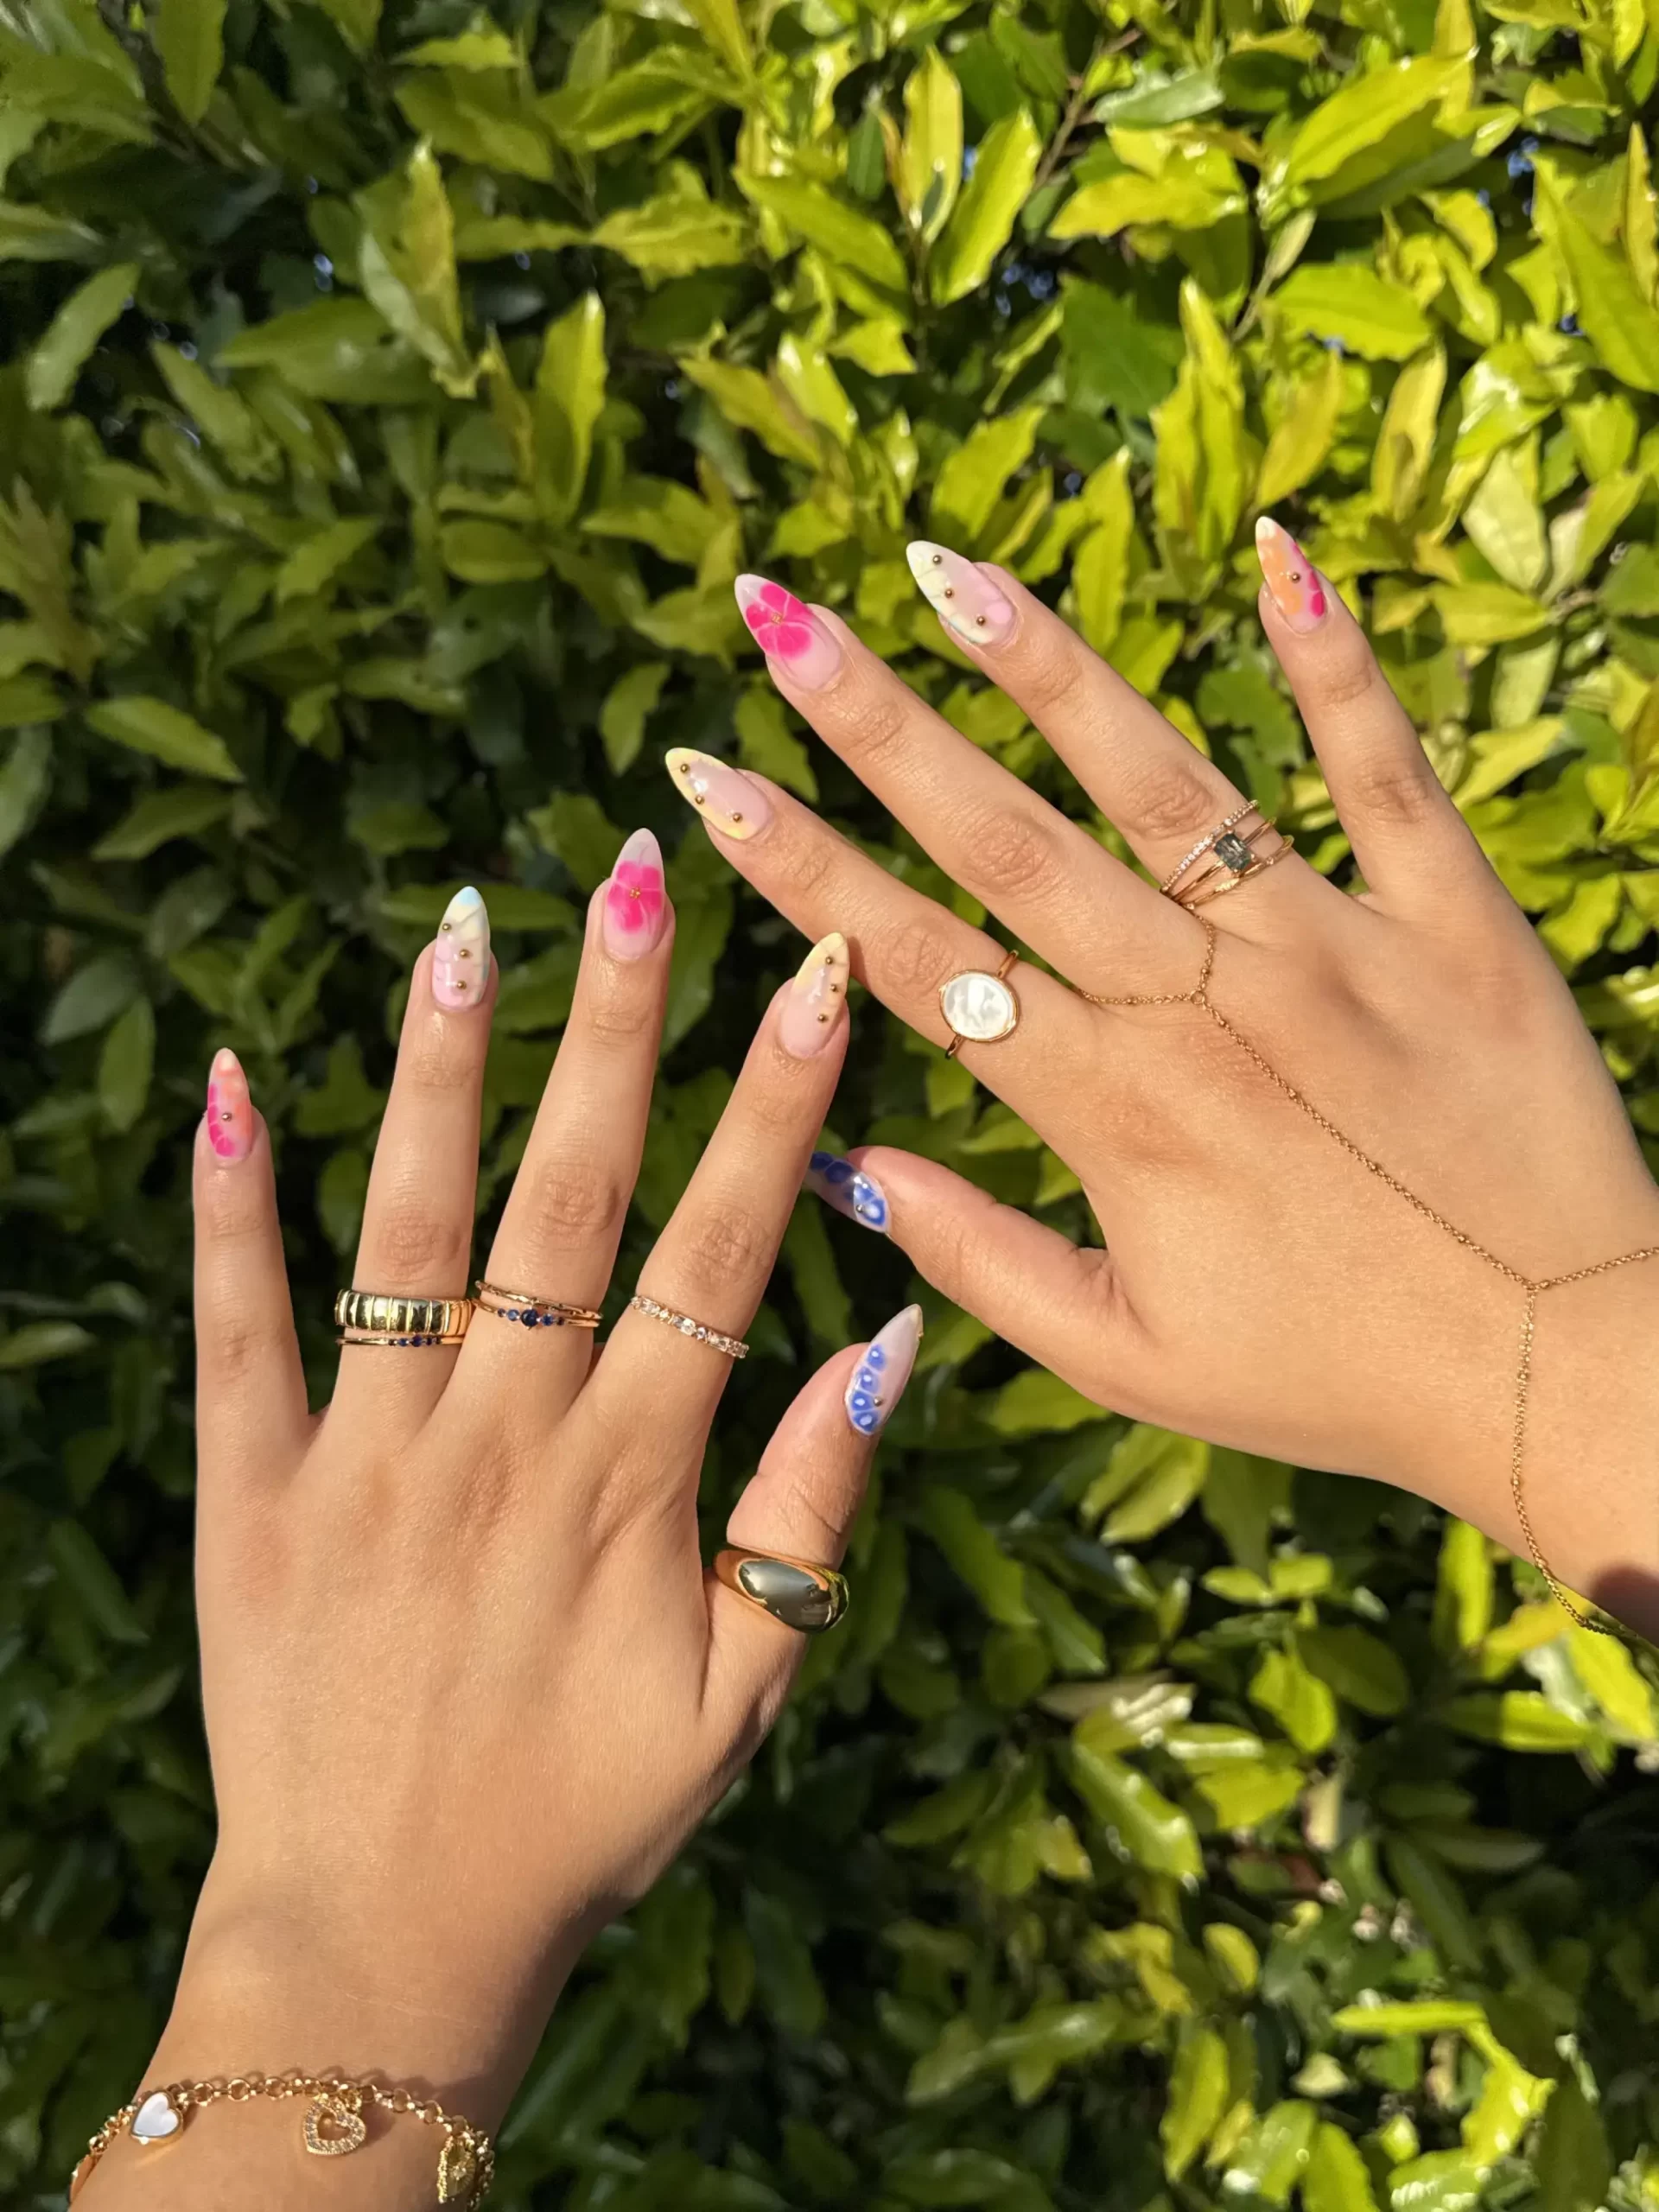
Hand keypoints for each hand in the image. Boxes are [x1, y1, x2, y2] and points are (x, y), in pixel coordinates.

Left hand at [95, 856, 919, 2203]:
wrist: (384, 1942)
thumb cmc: (586, 1818)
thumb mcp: (745, 1691)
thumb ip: (815, 1509)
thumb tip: (896, 1338)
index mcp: (630, 1478)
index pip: (722, 1249)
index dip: (775, 1105)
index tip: (813, 976)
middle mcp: (502, 1438)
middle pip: (572, 1195)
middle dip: (617, 1028)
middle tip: (637, 877)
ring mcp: (367, 1456)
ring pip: (410, 1228)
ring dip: (440, 1069)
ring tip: (463, 926)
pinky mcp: (253, 1490)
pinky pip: (238, 1329)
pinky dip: (229, 1206)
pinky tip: (225, 1080)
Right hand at [667, 531, 1658, 1631]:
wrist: (1562, 1370)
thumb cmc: (1335, 1376)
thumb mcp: (1131, 1360)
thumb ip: (979, 1258)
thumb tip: (847, 1166)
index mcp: (1115, 1113)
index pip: (922, 964)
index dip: (802, 869)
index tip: (705, 783)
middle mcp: (1203, 1009)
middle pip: (1010, 841)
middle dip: (877, 726)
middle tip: (777, 619)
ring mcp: (1330, 948)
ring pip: (1166, 783)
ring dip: (1047, 670)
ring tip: (945, 572)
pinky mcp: (1451, 919)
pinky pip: (1382, 771)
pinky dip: (1333, 662)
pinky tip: (1277, 552)